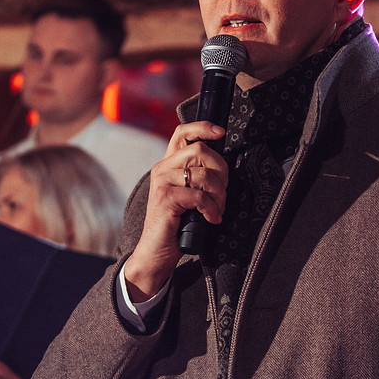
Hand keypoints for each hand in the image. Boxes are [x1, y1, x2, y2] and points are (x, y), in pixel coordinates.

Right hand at [126, 120, 229, 298]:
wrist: (156, 252)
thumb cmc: (177, 224)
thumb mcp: (188, 195)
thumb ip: (197, 176)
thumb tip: (222, 166)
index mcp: (168, 164)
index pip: (183, 132)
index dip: (203, 127)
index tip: (221, 133)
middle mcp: (163, 168)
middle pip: (201, 150)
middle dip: (221, 171)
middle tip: (222, 193)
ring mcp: (162, 182)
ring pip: (204, 174)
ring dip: (219, 194)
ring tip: (217, 209)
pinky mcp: (166, 198)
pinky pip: (200, 196)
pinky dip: (212, 208)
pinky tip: (211, 218)